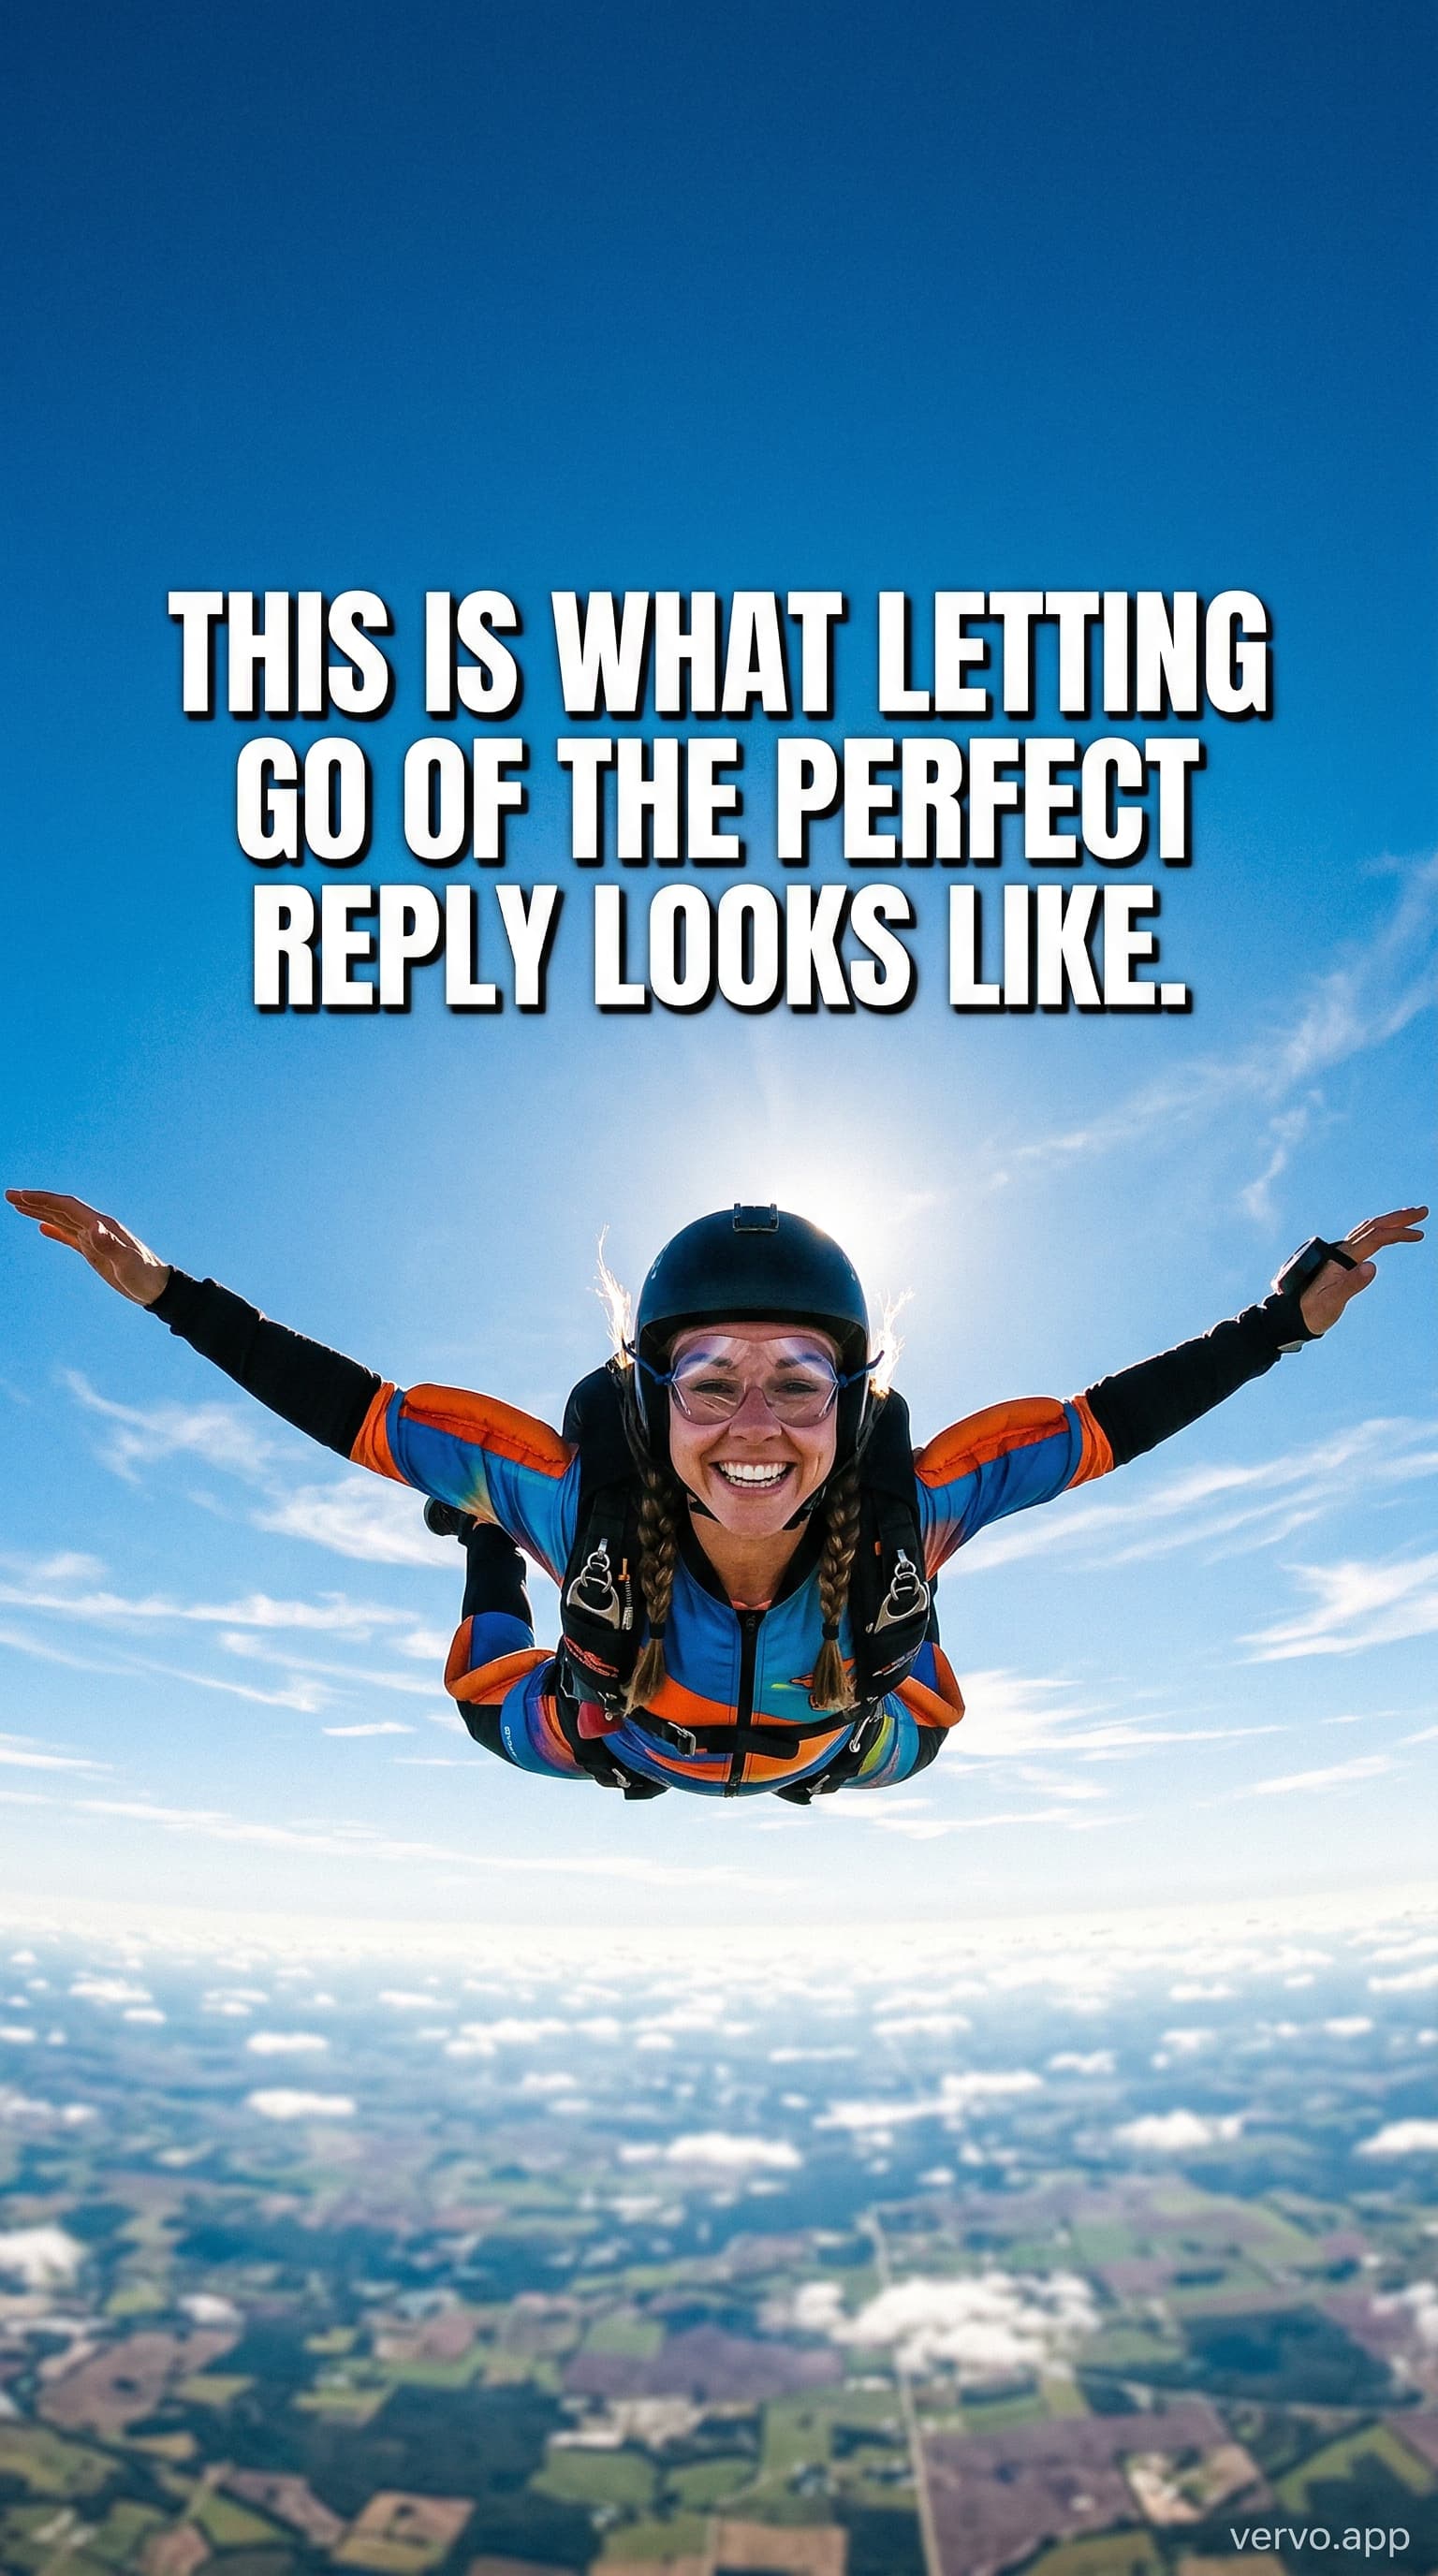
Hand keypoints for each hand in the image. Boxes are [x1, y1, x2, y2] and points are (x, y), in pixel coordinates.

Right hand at [6, 1190, 171, 1306]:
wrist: (158, 1288)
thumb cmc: (145, 1276)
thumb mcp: (127, 1263)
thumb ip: (111, 1245)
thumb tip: (93, 1228)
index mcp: (102, 1226)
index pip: (67, 1207)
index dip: (43, 1200)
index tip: (20, 1196)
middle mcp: (97, 1227)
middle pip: (61, 1209)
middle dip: (35, 1201)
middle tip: (9, 1195)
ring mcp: (95, 1239)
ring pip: (62, 1220)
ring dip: (40, 1212)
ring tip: (17, 1205)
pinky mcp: (95, 1252)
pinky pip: (70, 1237)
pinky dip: (55, 1230)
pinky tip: (42, 1228)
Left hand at [1298, 1205, 1427, 1336]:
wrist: (1293, 1316)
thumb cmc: (1312, 1312)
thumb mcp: (1332, 1302)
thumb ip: (1351, 1285)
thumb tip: (1372, 1267)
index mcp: (1341, 1258)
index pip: (1375, 1238)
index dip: (1398, 1233)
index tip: (1419, 1234)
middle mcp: (1341, 1252)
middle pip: (1373, 1227)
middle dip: (1398, 1218)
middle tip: (1422, 1211)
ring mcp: (1340, 1256)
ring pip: (1368, 1230)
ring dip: (1390, 1222)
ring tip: (1410, 1217)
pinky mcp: (1340, 1262)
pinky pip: (1363, 1239)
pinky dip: (1379, 1231)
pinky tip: (1385, 1232)